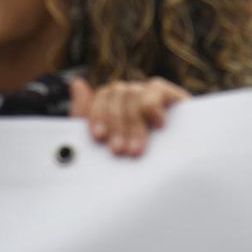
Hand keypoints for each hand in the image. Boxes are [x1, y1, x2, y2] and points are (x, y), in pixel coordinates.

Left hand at [70, 76, 189, 156]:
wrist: (174, 169)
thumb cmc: (134, 158)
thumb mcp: (105, 142)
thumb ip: (85, 113)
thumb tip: (76, 83)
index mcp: (115, 102)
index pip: (102, 96)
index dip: (98, 114)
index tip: (99, 137)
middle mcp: (132, 94)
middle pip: (117, 94)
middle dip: (116, 125)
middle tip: (119, 150)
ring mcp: (151, 93)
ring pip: (134, 94)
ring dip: (133, 123)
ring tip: (137, 148)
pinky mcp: (170, 95)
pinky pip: (156, 89)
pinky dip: (153, 106)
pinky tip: (157, 124)